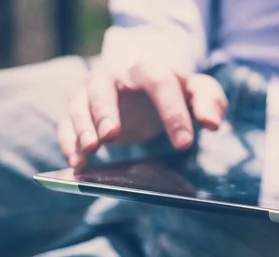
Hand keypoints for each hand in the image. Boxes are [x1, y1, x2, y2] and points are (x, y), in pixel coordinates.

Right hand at [59, 62, 227, 167]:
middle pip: (103, 84)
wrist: (154, 90)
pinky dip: (68, 140)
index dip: (172, 112)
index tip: (184, 143)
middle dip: (105, 109)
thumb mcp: (201, 94)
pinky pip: (67, 122)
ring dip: (82, 124)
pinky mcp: (84, 113)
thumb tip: (211, 123)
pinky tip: (77, 162)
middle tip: (113, 136)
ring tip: (91, 149)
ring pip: (79, 99)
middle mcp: (119, 79)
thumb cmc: (180, 94)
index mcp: (152, 72)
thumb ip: (210, 102)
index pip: (160, 82)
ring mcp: (97, 94)